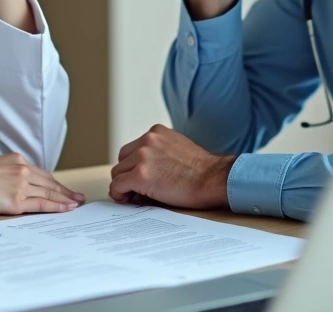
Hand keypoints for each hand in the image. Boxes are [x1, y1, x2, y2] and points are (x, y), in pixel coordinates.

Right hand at [0, 154, 84, 214]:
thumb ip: (7, 174)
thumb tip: (14, 185)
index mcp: (17, 160)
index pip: (42, 174)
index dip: (56, 183)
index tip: (66, 189)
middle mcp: (23, 170)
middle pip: (50, 183)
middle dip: (66, 191)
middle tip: (79, 198)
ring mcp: (21, 185)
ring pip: (50, 194)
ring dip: (65, 200)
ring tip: (76, 205)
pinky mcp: (16, 200)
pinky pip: (42, 204)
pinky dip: (57, 207)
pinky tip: (66, 209)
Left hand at [108, 125, 236, 209]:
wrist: (214, 180)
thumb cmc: (202, 172)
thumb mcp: (178, 151)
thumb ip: (158, 154)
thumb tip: (139, 172)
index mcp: (157, 132)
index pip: (133, 149)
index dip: (134, 167)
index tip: (142, 179)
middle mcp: (148, 140)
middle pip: (122, 159)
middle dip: (128, 174)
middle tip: (138, 190)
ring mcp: (143, 156)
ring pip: (118, 173)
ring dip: (125, 185)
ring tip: (138, 196)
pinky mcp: (140, 174)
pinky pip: (118, 186)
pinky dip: (120, 194)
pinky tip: (130, 200)